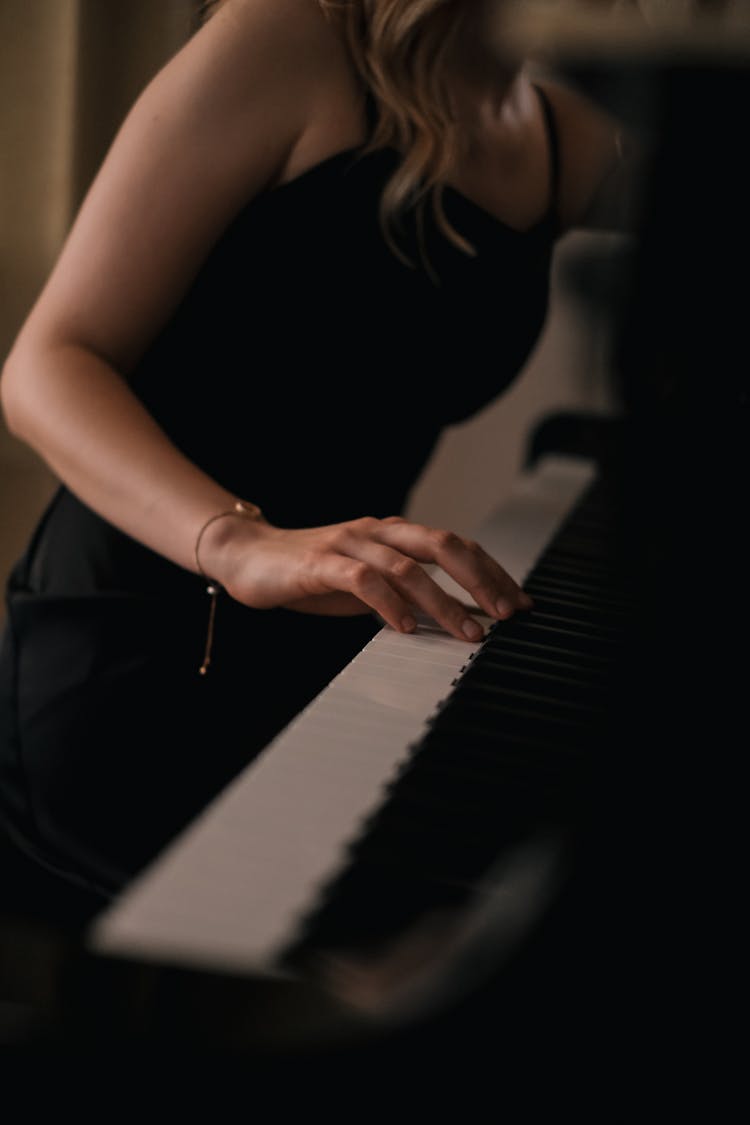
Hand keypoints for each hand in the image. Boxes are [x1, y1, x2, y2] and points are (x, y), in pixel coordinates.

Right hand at [207, 514, 532, 641]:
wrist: (248, 557)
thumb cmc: (312, 575)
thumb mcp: (370, 588)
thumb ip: (408, 595)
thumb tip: (457, 618)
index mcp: (395, 535)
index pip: (457, 547)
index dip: (493, 573)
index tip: (521, 604)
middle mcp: (378, 532)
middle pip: (444, 544)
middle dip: (482, 579)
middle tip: (507, 615)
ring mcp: (348, 544)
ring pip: (407, 565)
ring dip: (444, 601)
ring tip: (468, 633)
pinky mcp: (319, 563)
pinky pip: (362, 579)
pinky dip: (388, 602)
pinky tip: (405, 628)